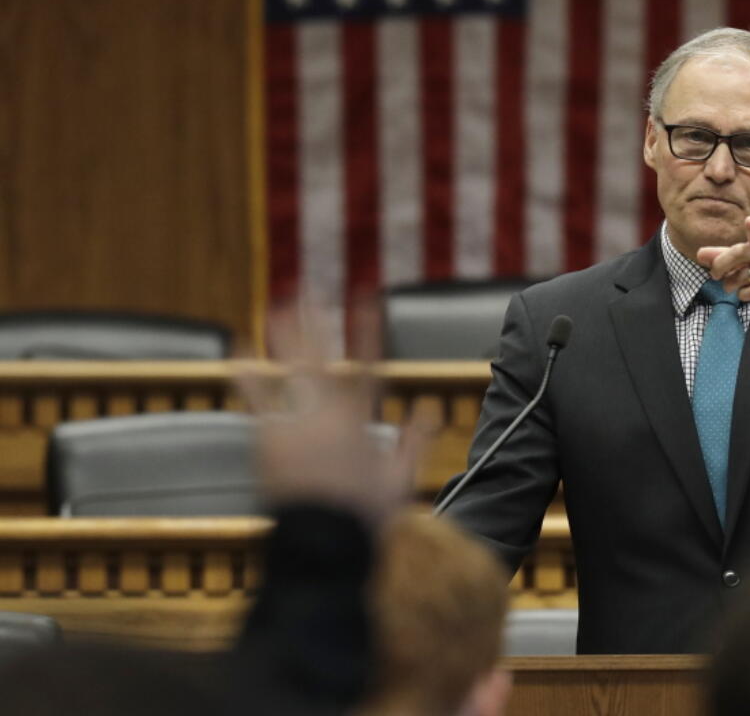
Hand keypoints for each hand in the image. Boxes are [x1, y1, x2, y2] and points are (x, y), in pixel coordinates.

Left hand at [235, 297, 440, 526]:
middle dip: (315, 321)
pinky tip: (237, 352)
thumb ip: (413, 440)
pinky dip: (246, 373)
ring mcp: (295, 424)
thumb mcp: (399, 480)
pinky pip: (255, 398)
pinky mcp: (268, 440)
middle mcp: (327, 414)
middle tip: (308, 290)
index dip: (368, 329)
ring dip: (281, 336)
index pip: (369, 364)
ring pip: (288, 369)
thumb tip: (428, 409)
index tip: (366, 298)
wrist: (322, 542)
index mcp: (360, 421)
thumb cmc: (363, 515)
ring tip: (273, 306)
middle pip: (321, 357)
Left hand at [696, 215, 749, 330]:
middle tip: (714, 274)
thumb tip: (700, 254)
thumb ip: (723, 256)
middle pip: (740, 253)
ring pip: (743, 275)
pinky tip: (747, 294)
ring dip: (730, 283)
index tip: (749, 221)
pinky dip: (742, 294)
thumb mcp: (745, 262)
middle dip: (721, 264)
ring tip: (731, 286)